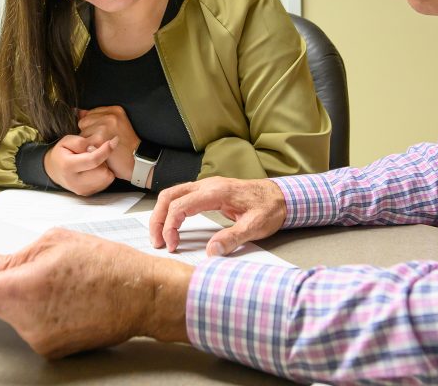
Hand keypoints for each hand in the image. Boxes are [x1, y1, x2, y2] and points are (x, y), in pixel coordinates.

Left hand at [0, 228, 192, 357]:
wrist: (144, 297)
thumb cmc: (110, 266)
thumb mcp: (56, 241)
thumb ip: (14, 254)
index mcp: (22, 289)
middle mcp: (25, 321)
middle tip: (23, 260)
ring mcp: (38, 339)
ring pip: (11, 310)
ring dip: (23, 292)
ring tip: (57, 278)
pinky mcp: (52, 349)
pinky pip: (31, 323)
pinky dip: (39, 308)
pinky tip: (66, 295)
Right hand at [43, 134, 116, 195]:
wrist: (55, 171)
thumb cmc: (62, 153)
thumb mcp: (66, 141)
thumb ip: (81, 142)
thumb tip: (97, 146)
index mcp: (67, 166)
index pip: (92, 160)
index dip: (105, 150)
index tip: (114, 141)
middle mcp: (75, 181)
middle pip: (102, 170)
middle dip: (104, 159)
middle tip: (95, 153)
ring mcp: (82, 190)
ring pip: (106, 177)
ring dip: (105, 167)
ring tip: (94, 161)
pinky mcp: (88, 193)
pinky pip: (106, 182)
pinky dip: (104, 173)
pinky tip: (96, 169)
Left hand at [77, 106, 139, 179]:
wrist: (137, 163)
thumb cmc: (126, 148)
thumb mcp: (117, 127)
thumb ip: (99, 118)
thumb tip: (79, 112)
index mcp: (115, 110)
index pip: (90, 113)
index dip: (93, 127)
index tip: (103, 135)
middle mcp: (110, 116)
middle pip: (84, 122)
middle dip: (89, 134)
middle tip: (103, 143)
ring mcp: (104, 127)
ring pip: (82, 134)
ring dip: (88, 143)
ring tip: (102, 149)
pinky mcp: (99, 139)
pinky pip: (82, 145)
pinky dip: (87, 152)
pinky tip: (99, 154)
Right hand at [149, 177, 286, 256]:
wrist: (281, 196)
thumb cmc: (269, 208)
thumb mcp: (255, 226)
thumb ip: (232, 238)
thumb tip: (212, 252)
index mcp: (216, 191)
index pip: (180, 205)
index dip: (170, 226)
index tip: (172, 245)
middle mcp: (207, 185)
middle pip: (169, 196)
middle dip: (158, 219)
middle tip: (157, 242)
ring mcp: (206, 186)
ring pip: (172, 194)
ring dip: (162, 214)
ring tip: (160, 235)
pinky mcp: (208, 191)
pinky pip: (181, 196)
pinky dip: (171, 210)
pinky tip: (172, 225)